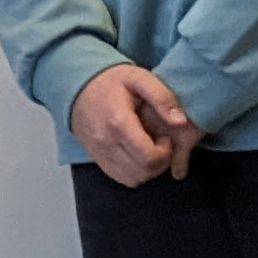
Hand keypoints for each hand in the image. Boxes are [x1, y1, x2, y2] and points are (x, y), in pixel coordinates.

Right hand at [70, 62, 199, 185]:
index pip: (149, 157)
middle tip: (159, 143)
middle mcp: (106, 142)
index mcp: (118, 123)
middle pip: (143, 172)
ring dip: (149, 170)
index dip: (166, 152)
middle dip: (161, 162)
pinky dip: (135, 172)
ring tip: (149, 149)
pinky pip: (121, 178)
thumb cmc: (111, 81)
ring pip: (134, 179)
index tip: (164, 136)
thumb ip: (162, 97)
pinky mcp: (96, 158)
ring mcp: (99, 153)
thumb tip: (181, 121)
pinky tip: (136, 155)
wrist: (76, 86)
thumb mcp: (139, 78)